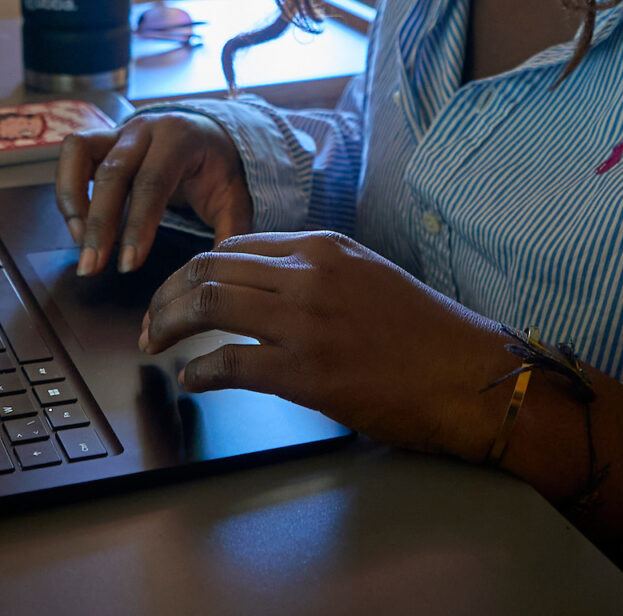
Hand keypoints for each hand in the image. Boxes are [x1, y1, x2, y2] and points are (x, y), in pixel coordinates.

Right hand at [54, 112, 253, 275]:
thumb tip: (219, 276)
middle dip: (99, 224)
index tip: (127, 265)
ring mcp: (117, 130)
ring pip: (79, 153)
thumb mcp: (234, 198)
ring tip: (79, 244)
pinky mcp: (99, 140)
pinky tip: (76, 225)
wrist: (207, 133)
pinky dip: (67, 189)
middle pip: (112, 172)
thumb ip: (230, 233)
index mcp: (180, 138)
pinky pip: (70, 156)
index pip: (153, 182)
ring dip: (73, 201)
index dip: (137, 225)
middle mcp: (144, 129)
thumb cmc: (217, 169)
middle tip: (92, 268)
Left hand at [139, 231, 517, 462]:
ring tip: (156, 342)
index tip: (180, 288)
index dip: (198, 267)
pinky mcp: (306, 371)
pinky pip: (229, 361)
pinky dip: (199, 371)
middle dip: (168, 293)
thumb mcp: (372, 278)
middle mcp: (310, 274)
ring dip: (169, 324)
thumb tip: (268, 289)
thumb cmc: (428, 336)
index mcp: (326, 248)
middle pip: (211, 267)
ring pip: (208, 304)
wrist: (470, 377)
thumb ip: (319, 274)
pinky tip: (192, 378)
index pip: (238, 244)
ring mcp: (306, 322)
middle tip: (151, 318)